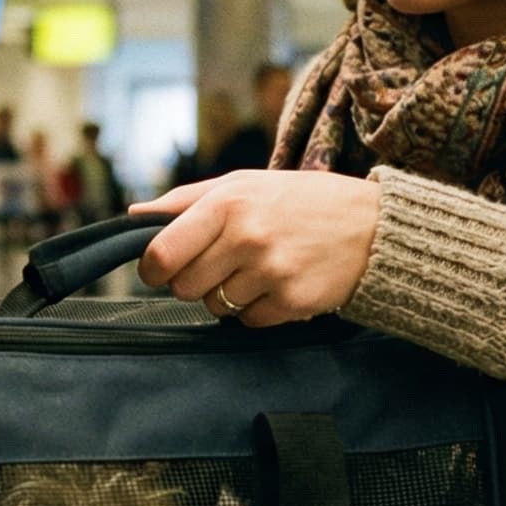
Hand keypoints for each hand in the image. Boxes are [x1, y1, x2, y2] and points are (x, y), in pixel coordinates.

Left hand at [133, 170, 382, 326]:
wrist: (371, 225)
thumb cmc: (299, 200)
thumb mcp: (243, 184)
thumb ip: (185, 200)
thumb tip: (134, 214)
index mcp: (227, 203)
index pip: (161, 253)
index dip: (154, 268)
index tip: (161, 269)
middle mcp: (247, 236)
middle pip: (184, 286)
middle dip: (195, 281)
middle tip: (222, 264)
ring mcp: (271, 271)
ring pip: (215, 307)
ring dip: (229, 295)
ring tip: (258, 269)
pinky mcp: (292, 301)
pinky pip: (249, 321)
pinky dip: (258, 310)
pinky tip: (279, 284)